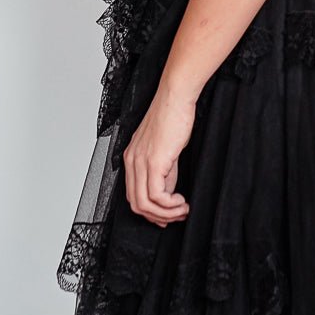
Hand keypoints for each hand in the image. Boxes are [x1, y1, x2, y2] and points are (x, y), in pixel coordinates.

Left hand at [122, 82, 195, 226]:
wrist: (175, 97)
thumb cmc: (173, 116)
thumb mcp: (165, 148)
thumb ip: (164, 171)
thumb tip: (168, 191)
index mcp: (131, 158)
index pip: (132, 196)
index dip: (150, 211)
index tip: (167, 215)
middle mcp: (131, 162)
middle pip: (136, 204)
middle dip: (158, 216)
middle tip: (177, 216)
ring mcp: (140, 162)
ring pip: (145, 204)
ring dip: (166, 213)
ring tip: (183, 209)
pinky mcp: (154, 162)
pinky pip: (156, 196)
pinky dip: (169, 205)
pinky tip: (181, 200)